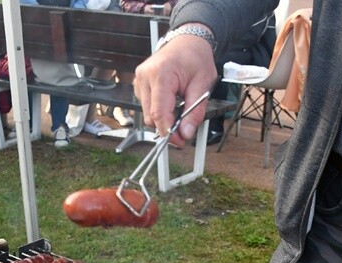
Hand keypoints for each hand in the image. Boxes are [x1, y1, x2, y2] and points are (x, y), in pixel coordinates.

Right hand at [133, 28, 217, 144]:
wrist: (187, 42)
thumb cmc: (195, 58)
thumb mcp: (203, 85)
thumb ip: (194, 111)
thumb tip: (186, 133)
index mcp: (161, 74)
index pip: (159, 112)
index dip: (168, 132)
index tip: (179, 142)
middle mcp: (145, 76)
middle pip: (150, 116)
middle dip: (167, 127)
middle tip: (184, 129)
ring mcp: (139, 80)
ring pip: (147, 114)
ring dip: (163, 118)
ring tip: (179, 108)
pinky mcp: (139, 84)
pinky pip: (147, 106)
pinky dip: (159, 110)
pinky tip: (170, 102)